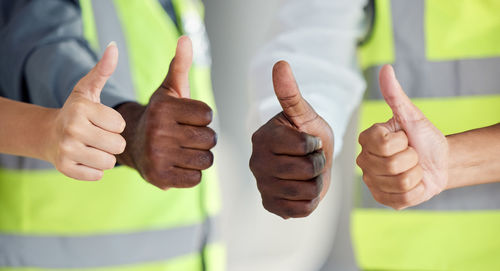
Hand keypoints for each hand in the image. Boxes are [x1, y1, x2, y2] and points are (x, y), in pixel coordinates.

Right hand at [46, 42, 125, 180]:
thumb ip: (103, 70)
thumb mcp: (88, 89)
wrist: (49, 134)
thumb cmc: (78, 111)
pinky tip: (85, 158)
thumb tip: (113, 47)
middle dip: (113, 142)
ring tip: (92, 147)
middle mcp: (72, 129)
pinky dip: (94, 169)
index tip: (101, 121)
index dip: (115, 124)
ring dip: (105, 156)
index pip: (120, 125)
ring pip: (109, 162)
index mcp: (81, 109)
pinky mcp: (65, 169)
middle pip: (118, 145)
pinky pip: (98, 175)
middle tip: (99, 136)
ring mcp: (67, 151)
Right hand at [116, 36, 215, 189]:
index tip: (188, 118)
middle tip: (187, 136)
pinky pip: (196, 178)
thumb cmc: (160, 115)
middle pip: (209, 139)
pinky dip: (193, 173)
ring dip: (201, 156)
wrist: (133, 144)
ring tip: (185, 150)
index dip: (203, 118)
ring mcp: (157, 156)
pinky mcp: (159, 178)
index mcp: (163, 108)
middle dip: (204, 138)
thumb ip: (180, 65)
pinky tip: (179, 164)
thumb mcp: (169, 89)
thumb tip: (186, 39)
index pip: (208, 115)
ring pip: (206, 159)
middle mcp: (158, 132)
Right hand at [250, 61, 333, 218]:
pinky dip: (311, 200)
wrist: (309, 160)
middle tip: (311, 158)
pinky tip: (303, 188)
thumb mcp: (304, 114)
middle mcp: (256, 163)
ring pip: (307, 190)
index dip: (315, 144)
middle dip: (319, 163)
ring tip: (308, 173)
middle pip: (306, 170)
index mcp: (263, 137)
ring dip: (316, 182)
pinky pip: (302, 209)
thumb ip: (291, 93)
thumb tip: (280, 63)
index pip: (304, 146)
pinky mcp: (271, 206)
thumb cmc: (307, 134)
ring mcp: (262, 186)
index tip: (310, 141)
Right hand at [356, 65, 447, 209]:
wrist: (439, 160)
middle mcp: (364, 161)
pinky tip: (414, 182)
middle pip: (392, 164)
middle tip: (411, 154)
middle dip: (412, 158)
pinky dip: (417, 190)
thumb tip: (386, 69)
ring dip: (416, 174)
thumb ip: (394, 95)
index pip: (384, 144)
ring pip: (400, 182)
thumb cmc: (423, 137)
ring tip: (413, 167)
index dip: (402, 141)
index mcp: (366, 140)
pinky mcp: (383, 200)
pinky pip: (404, 198)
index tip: (404, 137)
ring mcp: (372, 182)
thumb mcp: (411, 115)